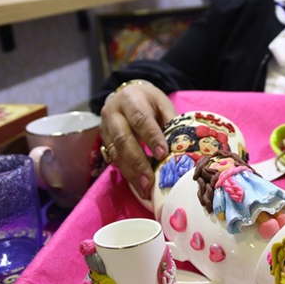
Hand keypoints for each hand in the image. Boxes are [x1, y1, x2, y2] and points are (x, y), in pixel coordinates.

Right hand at [99, 81, 176, 198]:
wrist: (126, 94)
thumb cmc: (149, 101)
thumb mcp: (162, 103)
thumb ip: (170, 122)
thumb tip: (180, 147)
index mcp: (131, 99)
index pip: (140, 119)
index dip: (151, 137)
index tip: (162, 154)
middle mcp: (113, 113)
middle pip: (123, 139)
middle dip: (138, 162)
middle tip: (150, 181)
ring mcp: (105, 128)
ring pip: (116, 152)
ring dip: (131, 173)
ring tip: (145, 189)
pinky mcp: (104, 141)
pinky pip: (114, 159)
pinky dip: (127, 174)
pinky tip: (138, 186)